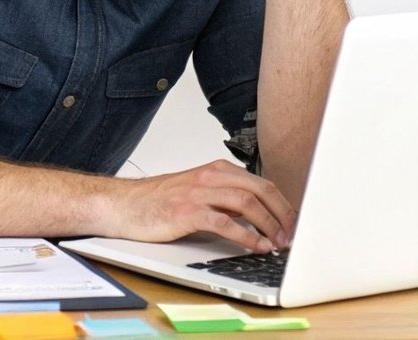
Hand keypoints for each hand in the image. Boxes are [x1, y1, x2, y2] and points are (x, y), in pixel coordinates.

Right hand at [104, 159, 296, 251]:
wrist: (124, 205)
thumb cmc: (159, 201)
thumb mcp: (199, 192)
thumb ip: (225, 199)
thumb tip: (257, 216)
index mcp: (217, 170)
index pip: (262, 183)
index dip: (282, 204)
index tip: (293, 221)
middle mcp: (211, 177)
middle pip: (261, 190)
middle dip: (282, 214)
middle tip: (292, 234)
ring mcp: (199, 193)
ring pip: (247, 203)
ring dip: (268, 225)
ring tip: (278, 242)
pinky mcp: (188, 212)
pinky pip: (224, 223)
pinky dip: (246, 235)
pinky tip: (255, 245)